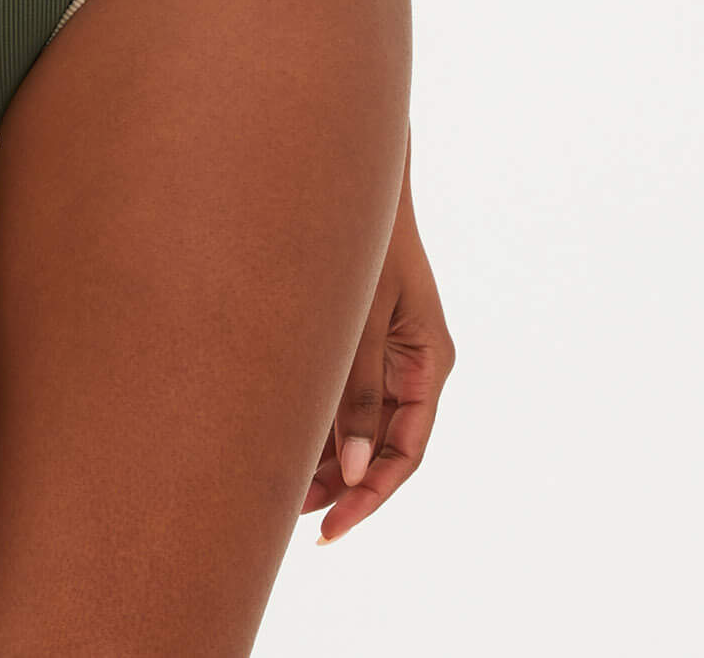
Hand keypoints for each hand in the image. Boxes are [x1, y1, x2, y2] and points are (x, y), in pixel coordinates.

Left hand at [307, 180, 452, 540]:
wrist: (350, 174)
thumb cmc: (365, 238)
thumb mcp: (362, 318)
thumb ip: (357, 393)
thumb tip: (348, 472)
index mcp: (428, 362)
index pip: (405, 452)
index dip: (370, 496)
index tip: (332, 528)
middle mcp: (411, 364)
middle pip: (381, 445)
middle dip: (340, 484)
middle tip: (292, 517)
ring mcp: (386, 350)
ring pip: (359, 423)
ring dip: (324, 456)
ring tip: (276, 489)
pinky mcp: (359, 336)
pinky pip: (344, 392)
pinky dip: (317, 418)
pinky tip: (280, 439)